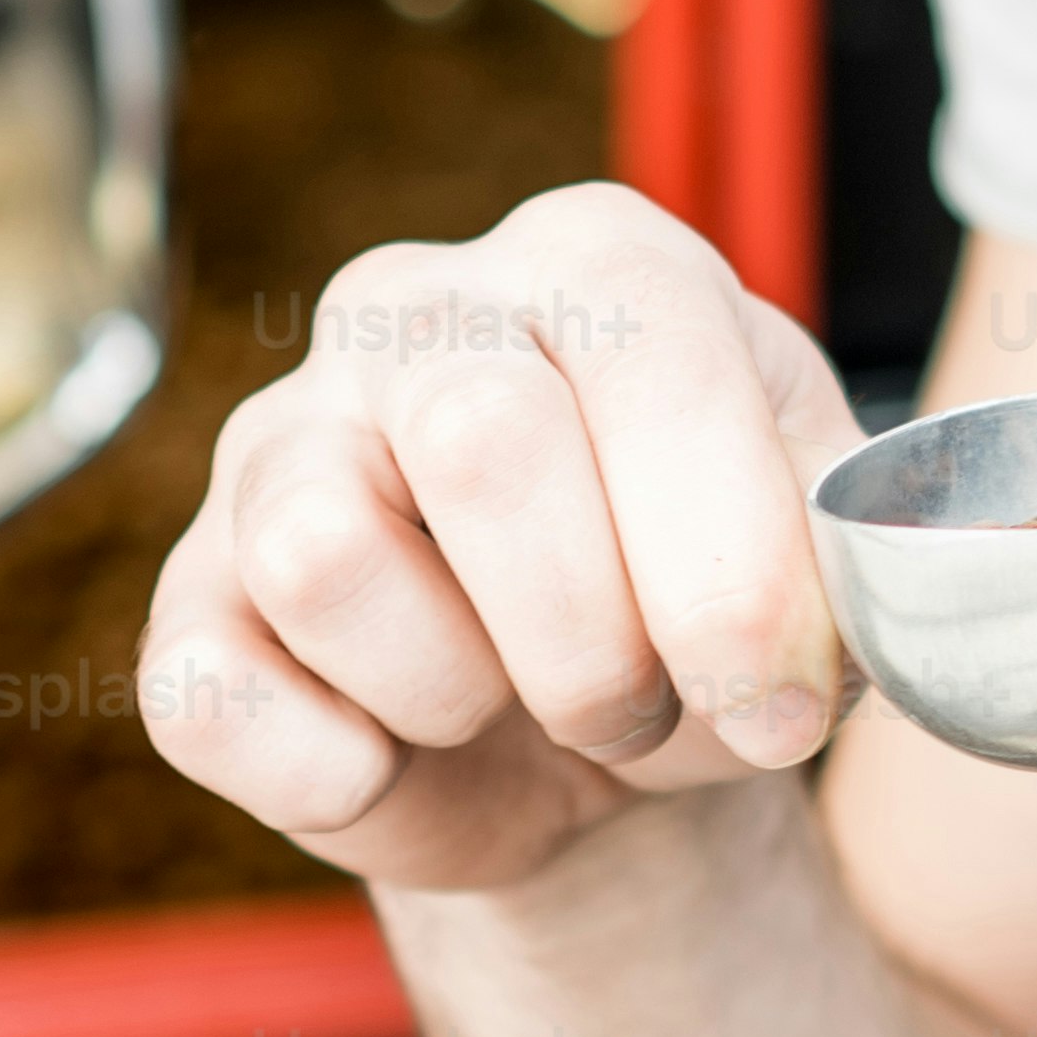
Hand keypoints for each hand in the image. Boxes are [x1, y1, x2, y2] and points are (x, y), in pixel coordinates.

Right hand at [136, 184, 863, 895]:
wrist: (599, 747)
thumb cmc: (713, 611)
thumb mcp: (828, 570)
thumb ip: (849, 572)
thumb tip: (791, 656)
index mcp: (598, 263)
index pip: (649, 362)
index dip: (722, 567)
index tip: (780, 709)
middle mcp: (415, 310)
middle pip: (480, 441)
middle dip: (594, 640)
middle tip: (642, 706)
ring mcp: (278, 445)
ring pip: (324, 555)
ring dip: (460, 695)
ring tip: (515, 703)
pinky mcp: (187, 600)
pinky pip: (213, 693)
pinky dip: (338, 773)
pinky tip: (399, 756)